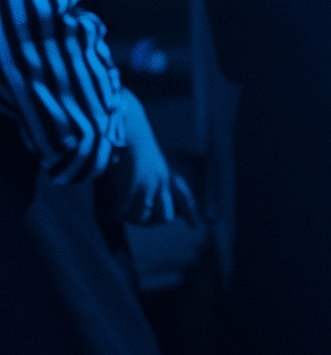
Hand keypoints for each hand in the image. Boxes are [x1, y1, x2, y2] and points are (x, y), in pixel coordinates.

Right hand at [103, 93, 198, 226]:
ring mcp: (149, 186)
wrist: (127, 126)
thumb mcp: (149, 159)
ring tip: (120, 214)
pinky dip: (116, 213)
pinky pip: (124, 211)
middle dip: (152, 221)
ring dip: (131, 218)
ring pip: (143, 217)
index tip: (196, 227)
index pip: (185, 198)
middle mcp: (163, 182)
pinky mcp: (133, 187)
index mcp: (168, 174)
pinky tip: (110, 211)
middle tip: (136, 218)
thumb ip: (152, 176)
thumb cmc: (133, 139)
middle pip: (165, 216)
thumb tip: (146, 198)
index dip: (192, 214)